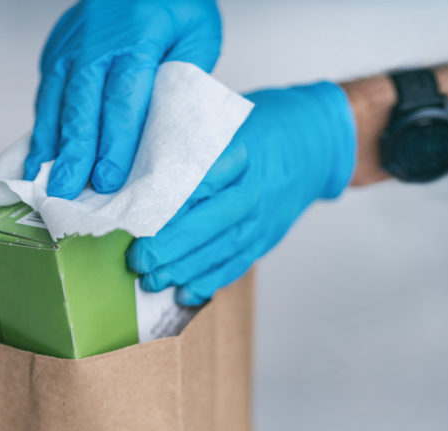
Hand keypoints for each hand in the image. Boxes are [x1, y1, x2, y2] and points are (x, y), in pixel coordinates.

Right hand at [25, 0, 221, 198]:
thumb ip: (183, 82)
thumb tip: (166, 136)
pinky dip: (44, 124)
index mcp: (139, 38)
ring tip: (41, 179)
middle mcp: (97, 43)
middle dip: (74, 153)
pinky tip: (40, 153)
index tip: (106, 179)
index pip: (123, 98)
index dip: (113, 142)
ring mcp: (70, 44)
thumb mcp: (198, 36)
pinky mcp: (55, 49)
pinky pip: (47, 92)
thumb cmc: (175, 6)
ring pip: (56, 101)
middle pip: (82, 106)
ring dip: (49, 143)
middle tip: (66, 191)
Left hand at [127, 82, 356, 304]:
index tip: (137, 218)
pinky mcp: (266, 237)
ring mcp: (263, 217)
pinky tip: (184, 294)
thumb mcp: (225, 120)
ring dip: (184, 270)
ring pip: (221, 250)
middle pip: (209, 222)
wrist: (313, 142)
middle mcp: (254, 188)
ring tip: (152, 280)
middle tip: (139, 258)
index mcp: (239, 151)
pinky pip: (237, 264)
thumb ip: (187, 141)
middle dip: (170, 245)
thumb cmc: (258, 128)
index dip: (167, 204)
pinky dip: (209, 282)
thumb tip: (134, 167)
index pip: (199, 181)